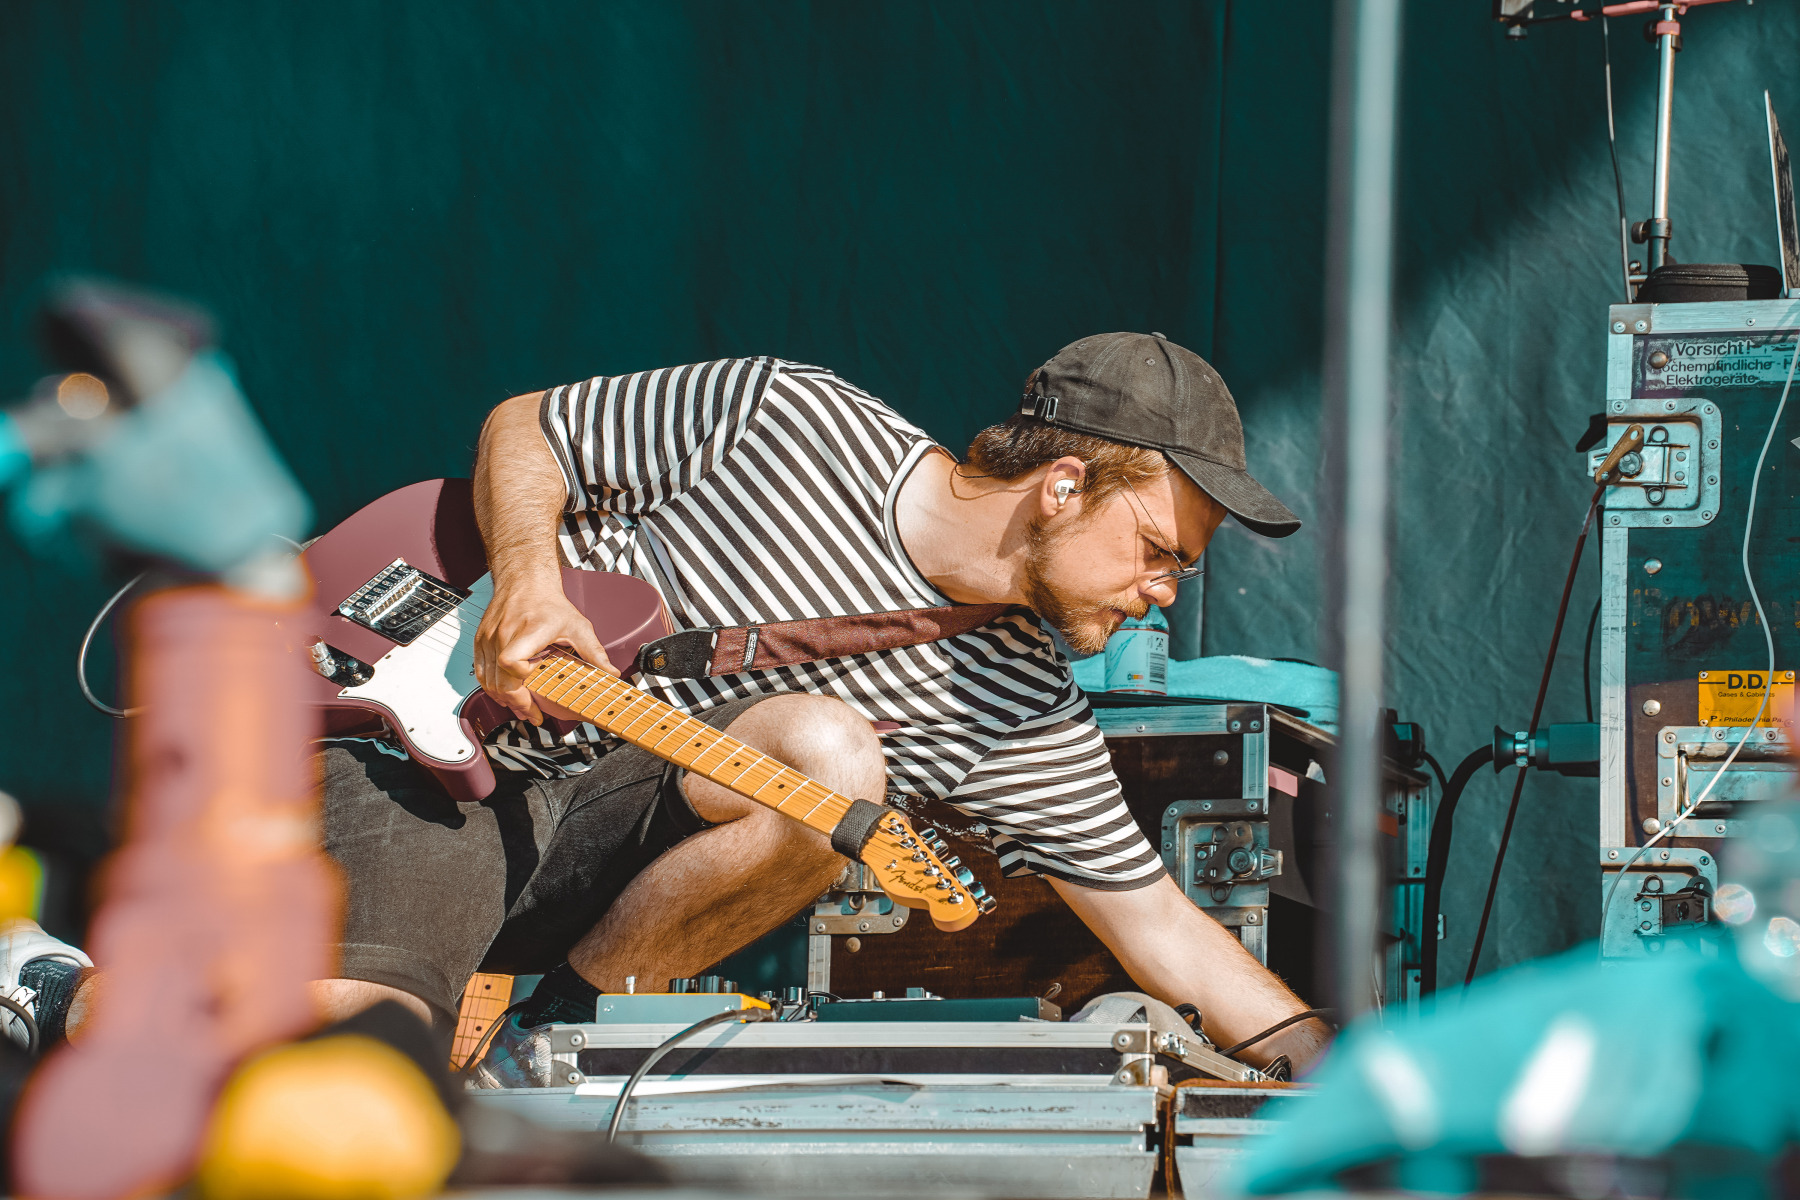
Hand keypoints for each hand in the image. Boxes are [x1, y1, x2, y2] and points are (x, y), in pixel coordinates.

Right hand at [473, 570, 614, 723]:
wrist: (526, 582)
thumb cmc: (548, 603)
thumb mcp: (578, 626)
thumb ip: (594, 652)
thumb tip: (610, 673)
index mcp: (528, 630)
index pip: (511, 660)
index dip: (521, 678)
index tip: (536, 684)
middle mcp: (504, 634)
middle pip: (499, 679)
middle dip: (516, 702)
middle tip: (533, 715)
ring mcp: (489, 638)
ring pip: (487, 680)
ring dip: (503, 699)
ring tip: (522, 709)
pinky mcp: (482, 641)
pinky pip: (480, 672)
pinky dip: (491, 688)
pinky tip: (505, 696)